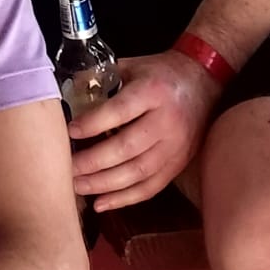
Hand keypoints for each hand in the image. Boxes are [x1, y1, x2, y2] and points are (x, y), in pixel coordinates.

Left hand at [63, 49, 219, 210]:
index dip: (94, 124)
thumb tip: (70, 93)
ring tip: (78, 187)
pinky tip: (101, 203)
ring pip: (138, 173)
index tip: (70, 132)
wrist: (202, 81)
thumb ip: (103, 79)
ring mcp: (175, 148)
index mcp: (153, 92)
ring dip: (105, 185)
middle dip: (94, 162)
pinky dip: (125, 199)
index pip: (120, 111)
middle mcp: (166, 122)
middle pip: (127, 148)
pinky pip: (150, 188)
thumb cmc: (160, 72)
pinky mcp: (178, 165)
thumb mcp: (132, 65)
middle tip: (67, 169)